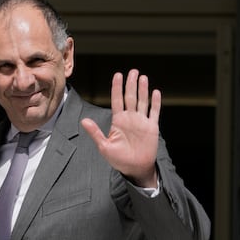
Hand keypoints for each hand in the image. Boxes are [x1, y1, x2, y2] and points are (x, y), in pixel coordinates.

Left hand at [81, 69, 159, 186]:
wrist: (134, 169)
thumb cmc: (118, 159)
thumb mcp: (104, 146)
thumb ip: (95, 132)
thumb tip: (84, 121)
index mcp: (118, 121)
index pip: (117, 100)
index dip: (117, 88)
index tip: (117, 75)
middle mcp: (130, 118)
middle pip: (130, 97)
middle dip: (131, 84)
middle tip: (132, 71)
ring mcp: (141, 122)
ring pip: (142, 101)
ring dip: (143, 89)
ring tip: (142, 77)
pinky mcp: (152, 127)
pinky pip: (154, 112)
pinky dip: (155, 102)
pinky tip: (156, 92)